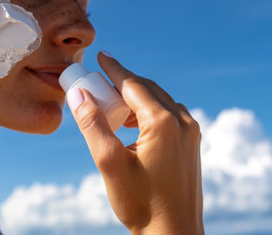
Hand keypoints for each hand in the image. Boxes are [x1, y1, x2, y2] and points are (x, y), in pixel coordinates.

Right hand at [67, 51, 203, 234]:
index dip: (113, 69)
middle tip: (99, 82)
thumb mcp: (109, 164)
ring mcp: (191, 132)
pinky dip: (148, 111)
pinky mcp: (192, 143)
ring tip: (111, 105)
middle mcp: (183, 121)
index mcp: (163, 122)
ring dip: (135, 98)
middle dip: (122, 82)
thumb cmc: (141, 204)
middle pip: (147, 89)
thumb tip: (78, 94)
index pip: (133, 84)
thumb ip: (92, 125)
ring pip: (159, 100)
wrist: (174, 233)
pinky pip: (168, 114)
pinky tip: (132, 124)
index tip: (100, 55)